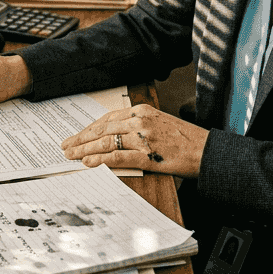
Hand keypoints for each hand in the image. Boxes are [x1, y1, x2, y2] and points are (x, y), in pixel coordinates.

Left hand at [61, 104, 208, 177]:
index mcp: (142, 111)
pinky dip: (101, 160)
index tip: (76, 135)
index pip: (107, 119)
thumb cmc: (184, 139)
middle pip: (103, 129)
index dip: (89, 128)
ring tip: (71, 155)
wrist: (206, 150)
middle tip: (66, 146)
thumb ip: (137, 126)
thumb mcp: (158, 123)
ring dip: (85, 149)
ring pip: (106, 142)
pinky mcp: (148, 156)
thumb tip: (112, 138)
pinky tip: (89, 163)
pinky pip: (118, 157)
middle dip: (81, 138)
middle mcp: (140, 121)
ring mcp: (143, 138)